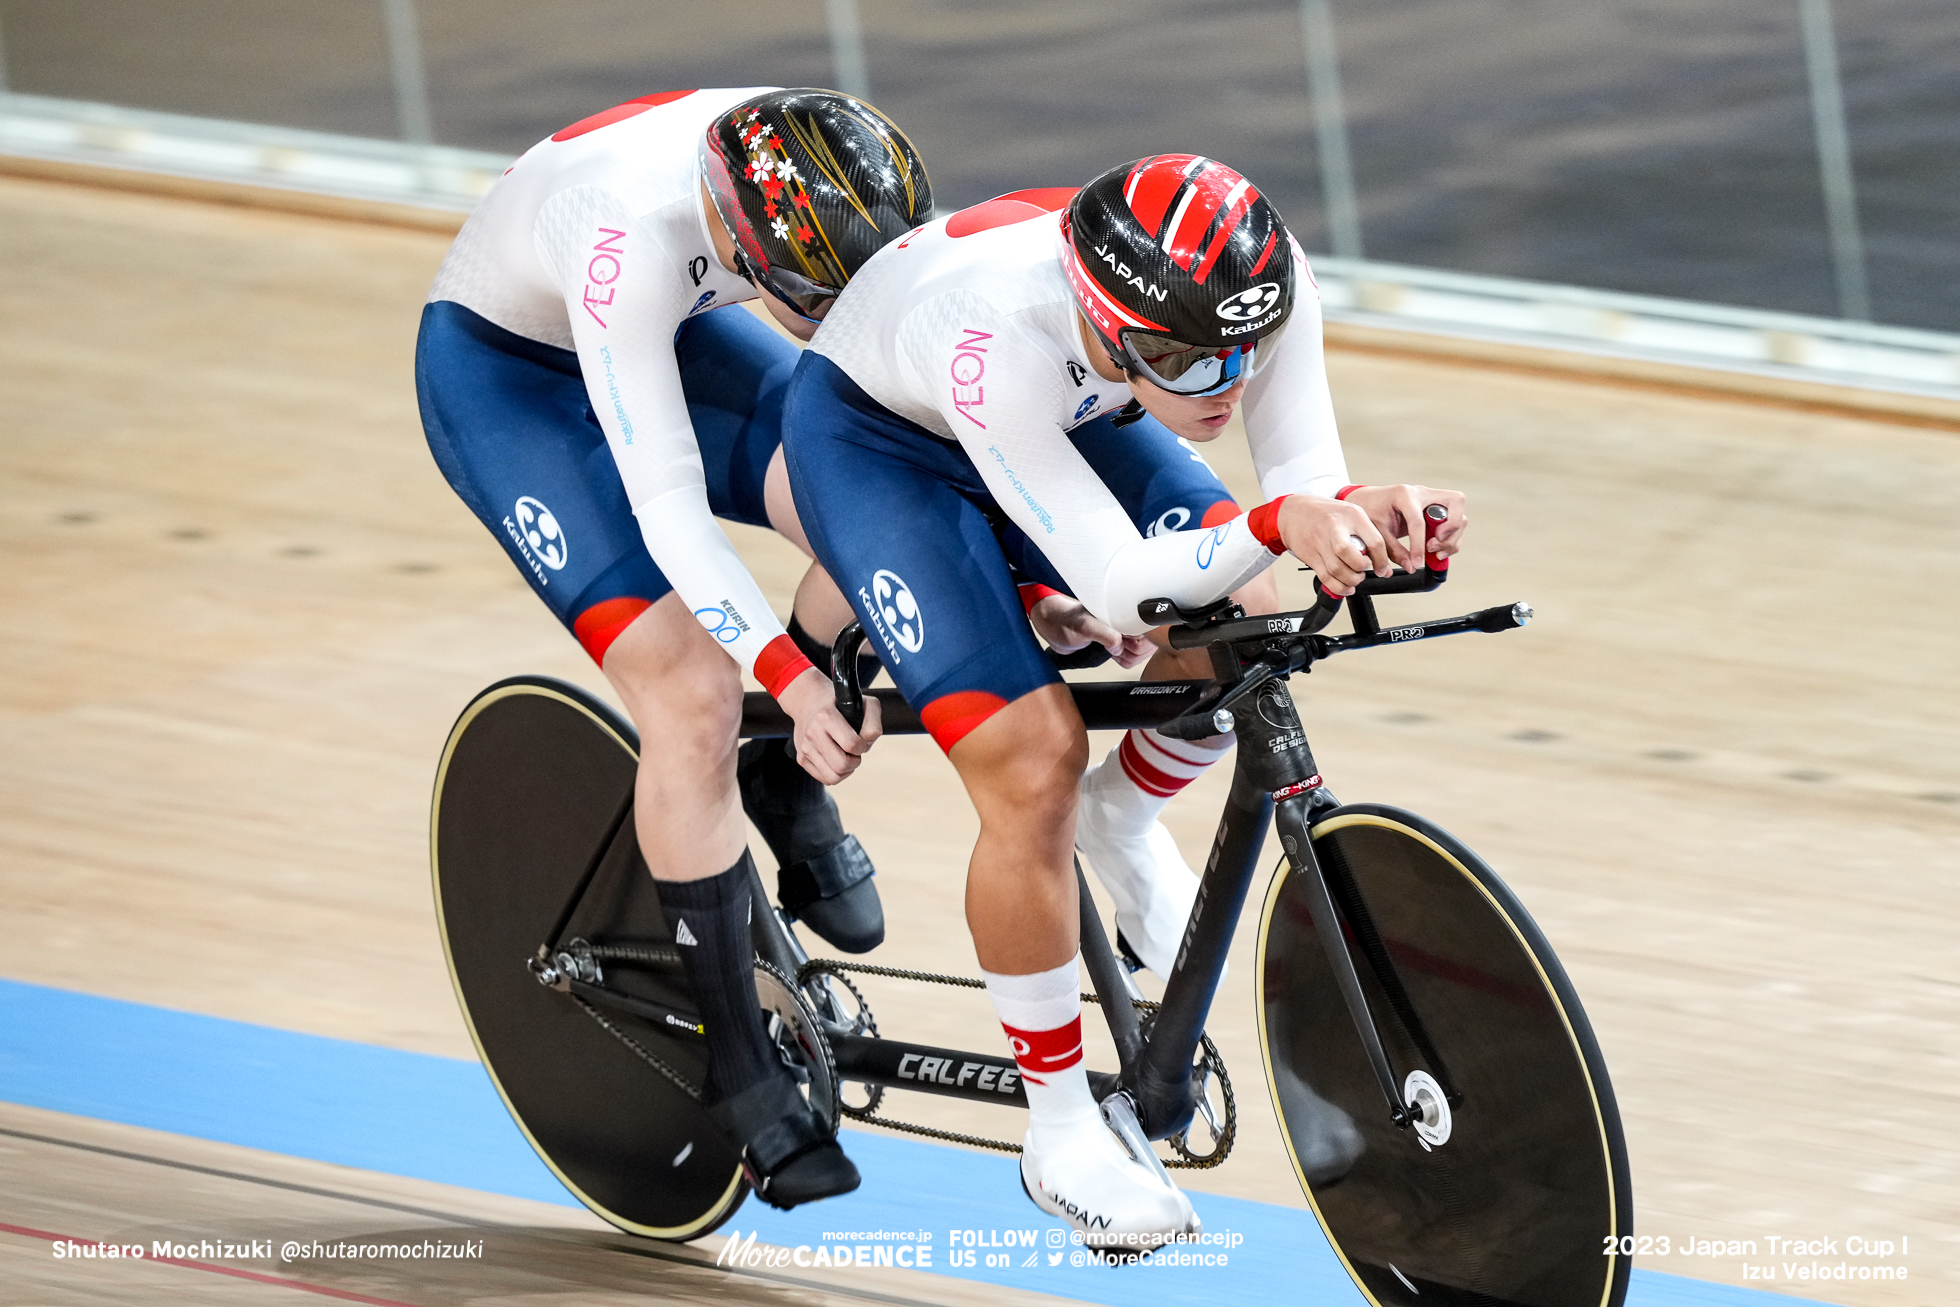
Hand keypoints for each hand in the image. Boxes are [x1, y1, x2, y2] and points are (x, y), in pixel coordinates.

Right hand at [776, 666, 881, 784]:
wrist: (808, 702)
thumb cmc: (840, 704)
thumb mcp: (864, 703)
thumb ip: (873, 723)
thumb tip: (866, 746)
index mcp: (826, 717)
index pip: (851, 744)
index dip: (862, 746)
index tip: (861, 741)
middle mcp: (812, 733)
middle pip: (841, 765)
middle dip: (855, 762)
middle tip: (854, 752)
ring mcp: (805, 747)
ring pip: (832, 777)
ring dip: (846, 771)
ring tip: (846, 758)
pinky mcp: (801, 758)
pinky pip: (824, 779)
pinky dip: (835, 774)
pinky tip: (837, 761)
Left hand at [1028, 594, 1152, 668]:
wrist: (1055, 627)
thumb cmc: (1066, 621)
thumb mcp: (1084, 627)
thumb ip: (1104, 634)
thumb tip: (1119, 644)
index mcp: (1126, 609)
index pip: (1152, 630)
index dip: (1140, 641)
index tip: (1124, 641)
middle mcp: (1130, 617)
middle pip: (1150, 645)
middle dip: (1132, 651)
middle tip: (1114, 646)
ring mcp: (1128, 629)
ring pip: (1143, 653)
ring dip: (1127, 656)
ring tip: (1111, 648)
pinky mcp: (1123, 639)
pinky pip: (1134, 657)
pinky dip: (1124, 658)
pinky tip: (1112, 650)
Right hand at [1274, 494, 1388, 594]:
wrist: (1294, 511)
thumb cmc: (1326, 513)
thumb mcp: (1351, 514)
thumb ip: (1367, 535)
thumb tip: (1383, 565)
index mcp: (1352, 515)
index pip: (1374, 542)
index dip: (1381, 561)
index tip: (1382, 570)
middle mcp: (1335, 528)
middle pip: (1353, 557)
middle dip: (1362, 570)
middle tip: (1364, 570)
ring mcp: (1320, 542)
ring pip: (1338, 570)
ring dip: (1351, 580)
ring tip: (1355, 577)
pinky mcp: (1310, 556)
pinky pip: (1326, 577)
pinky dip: (1338, 587)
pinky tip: (1345, 586)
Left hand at [1340, 484, 1467, 570]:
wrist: (1367, 501)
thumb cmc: (1370, 511)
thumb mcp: (1377, 532)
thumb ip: (1393, 551)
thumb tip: (1411, 567)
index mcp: (1404, 495)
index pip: (1419, 521)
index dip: (1419, 545)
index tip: (1417, 562)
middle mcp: (1422, 493)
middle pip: (1456, 502)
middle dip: (1450, 528)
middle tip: (1432, 546)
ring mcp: (1432, 499)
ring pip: (1460, 514)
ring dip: (1452, 536)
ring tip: (1435, 552)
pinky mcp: (1436, 509)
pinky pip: (1454, 522)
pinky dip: (1450, 538)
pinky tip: (1436, 550)